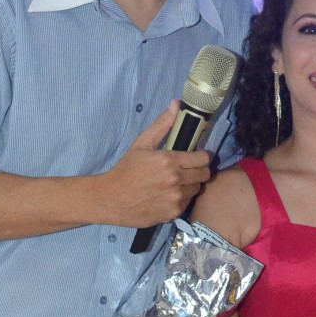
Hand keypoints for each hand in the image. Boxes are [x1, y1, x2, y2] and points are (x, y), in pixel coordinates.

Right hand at [99, 101, 211, 227]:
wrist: (110, 199)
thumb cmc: (125, 170)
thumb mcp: (141, 144)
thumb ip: (162, 125)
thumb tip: (176, 103)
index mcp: (169, 160)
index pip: (203, 159)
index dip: (201, 156)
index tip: (196, 156)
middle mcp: (175, 180)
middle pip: (204, 175)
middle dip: (198, 170)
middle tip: (187, 169)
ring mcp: (175, 198)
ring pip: (196, 189)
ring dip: (190, 185)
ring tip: (175, 183)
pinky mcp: (172, 213)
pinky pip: (186, 203)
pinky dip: (181, 199)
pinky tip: (167, 195)